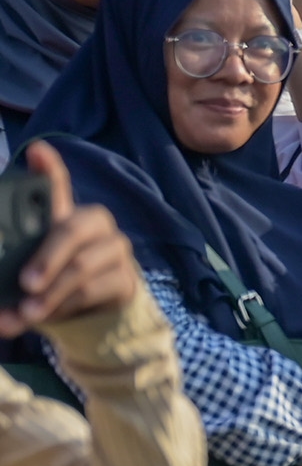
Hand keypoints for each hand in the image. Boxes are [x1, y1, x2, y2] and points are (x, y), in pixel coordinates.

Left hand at [0, 143, 140, 335]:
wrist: (87, 309)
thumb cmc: (48, 276)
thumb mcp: (24, 264)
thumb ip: (8, 260)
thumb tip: (13, 236)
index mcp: (61, 212)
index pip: (56, 183)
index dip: (48, 167)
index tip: (37, 150)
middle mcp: (93, 222)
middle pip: (72, 230)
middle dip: (46, 258)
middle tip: (25, 284)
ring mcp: (115, 248)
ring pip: (82, 267)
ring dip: (52, 294)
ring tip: (28, 314)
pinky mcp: (126, 277)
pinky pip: (93, 291)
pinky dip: (66, 306)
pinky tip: (49, 316)